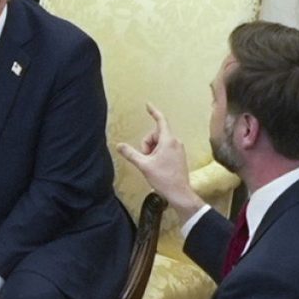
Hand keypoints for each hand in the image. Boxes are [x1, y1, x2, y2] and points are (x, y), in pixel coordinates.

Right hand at [117, 103, 203, 221]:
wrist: (179, 193)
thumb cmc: (164, 179)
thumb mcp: (144, 165)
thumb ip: (131, 154)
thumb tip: (119, 145)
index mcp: (168, 140)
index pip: (160, 120)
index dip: (153, 112)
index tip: (147, 105)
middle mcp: (175, 142)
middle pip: (155, 134)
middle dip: (147, 144)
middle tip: (146, 158)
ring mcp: (178, 149)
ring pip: (159, 142)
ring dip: (152, 150)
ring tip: (152, 164)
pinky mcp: (178, 156)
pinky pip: (165, 148)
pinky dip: (157, 154)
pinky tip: (157, 166)